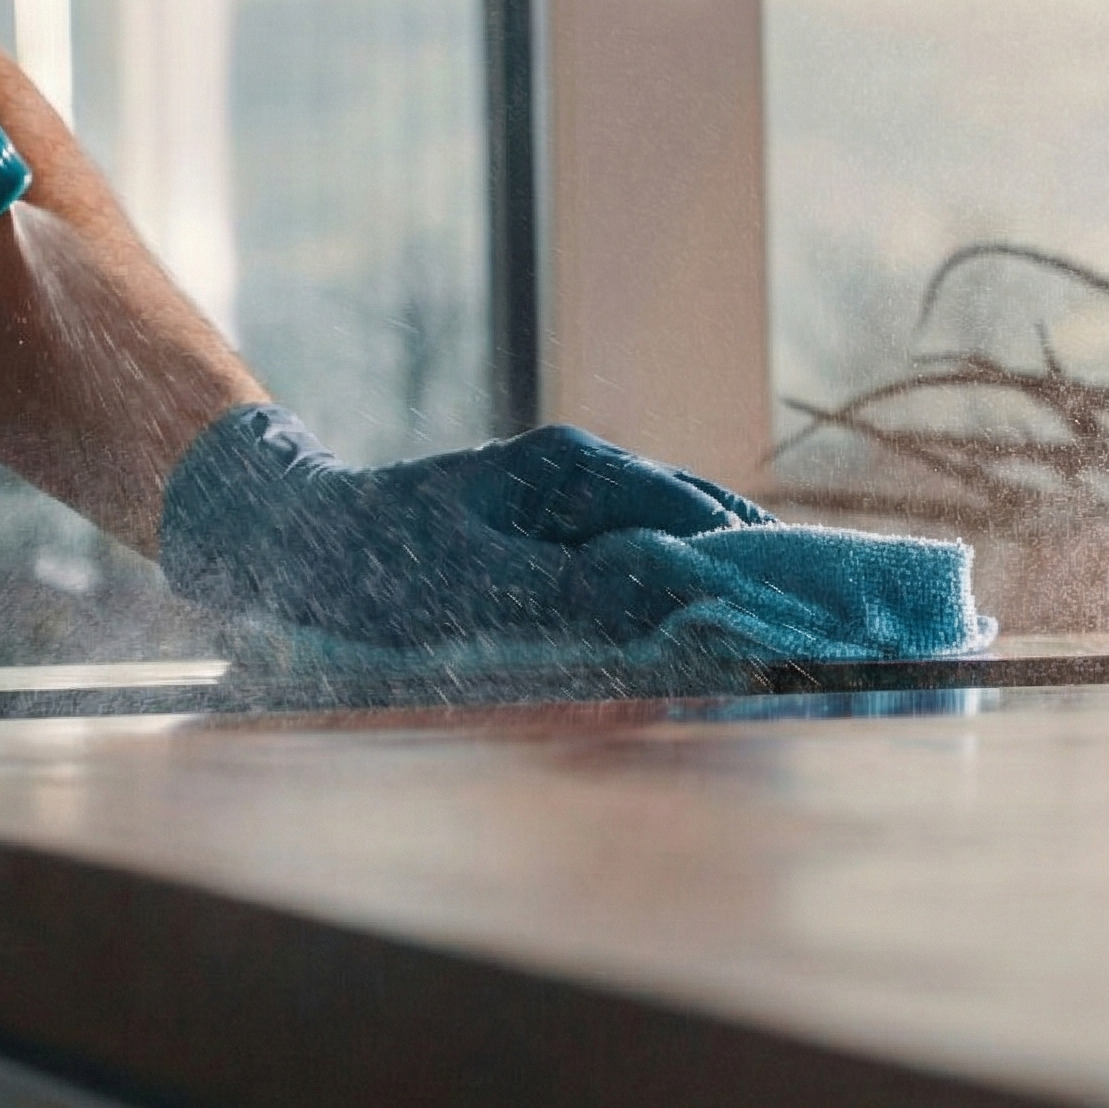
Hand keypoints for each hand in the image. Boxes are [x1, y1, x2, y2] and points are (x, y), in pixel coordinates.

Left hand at [159, 408, 771, 647]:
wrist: (295, 542)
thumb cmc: (377, 563)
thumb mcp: (476, 584)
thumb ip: (581, 587)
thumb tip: (688, 586)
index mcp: (573, 465)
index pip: (694, 512)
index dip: (754, 566)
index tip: (810, 615)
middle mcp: (580, 473)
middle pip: (695, 521)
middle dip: (751, 576)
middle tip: (813, 637)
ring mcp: (565, 501)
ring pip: (667, 542)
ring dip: (712, 588)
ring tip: (771, 642)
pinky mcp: (547, 537)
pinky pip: (628, 562)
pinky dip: (666, 595)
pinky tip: (692, 636)